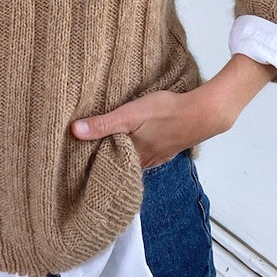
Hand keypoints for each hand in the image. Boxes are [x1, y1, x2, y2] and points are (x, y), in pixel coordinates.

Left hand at [71, 54, 276, 167]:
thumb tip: (74, 132)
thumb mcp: (130, 114)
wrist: (203, 113)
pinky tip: (132, 145)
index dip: (90, 163)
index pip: (105, 165)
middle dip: (104, 161)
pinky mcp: (167, 149)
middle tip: (84, 157)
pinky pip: (146, 155)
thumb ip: (103, 124)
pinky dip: (135, 152)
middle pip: (119, 165)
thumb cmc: (165, 111)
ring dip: (119, 157)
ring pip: (133, 161)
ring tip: (102, 151)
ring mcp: (158, 156)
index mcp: (132, 155)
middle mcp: (144, 161)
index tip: (73, 161)